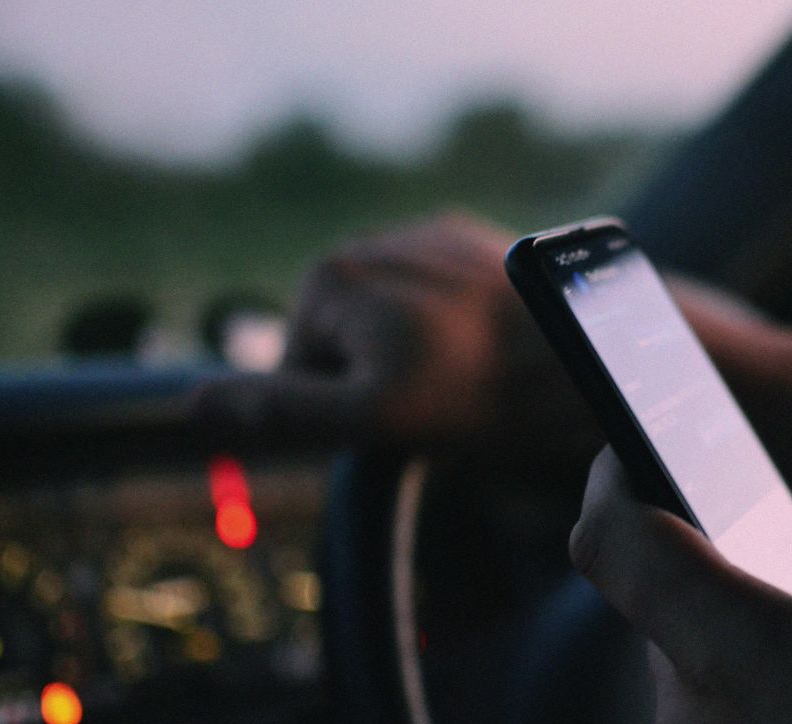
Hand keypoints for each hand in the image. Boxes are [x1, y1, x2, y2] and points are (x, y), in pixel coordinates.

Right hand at [196, 212, 593, 454]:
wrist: (595, 354)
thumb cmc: (485, 394)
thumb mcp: (373, 417)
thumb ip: (282, 410)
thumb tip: (196, 405)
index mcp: (329, 277)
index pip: (301, 372)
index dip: (347, 412)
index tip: (406, 415)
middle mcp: (371, 242)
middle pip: (348, 343)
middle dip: (384, 379)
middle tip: (446, 400)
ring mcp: (428, 237)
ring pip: (396, 326)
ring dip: (423, 356)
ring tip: (478, 373)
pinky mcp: (477, 244)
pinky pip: (440, 305)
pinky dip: (458, 330)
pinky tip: (497, 344)